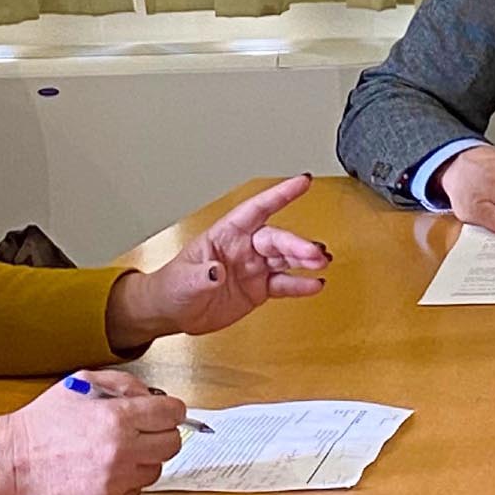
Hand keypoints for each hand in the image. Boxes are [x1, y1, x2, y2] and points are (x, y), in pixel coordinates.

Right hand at [0, 370, 185, 494]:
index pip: (173, 413)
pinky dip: (129, 480)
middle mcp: (121, 451)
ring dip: (146, 458)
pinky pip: (137, 490)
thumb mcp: (82, 382)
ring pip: (157, 469)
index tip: (166, 410)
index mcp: (118, 418)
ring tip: (120, 449)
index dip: (171, 409)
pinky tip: (108, 468)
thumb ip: (124, 383)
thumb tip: (153, 396)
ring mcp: (115, 481)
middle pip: (173, 443)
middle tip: (145, 429)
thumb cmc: (44, 421)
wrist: (12, 460)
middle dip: (162, 432)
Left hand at [104, 175, 331, 348]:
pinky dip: (300, 284)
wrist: (172, 312)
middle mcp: (244, 247)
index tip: (302, 182)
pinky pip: (284, 283)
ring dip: (305, 259)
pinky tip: (314, 284)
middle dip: (297, 243)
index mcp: (226, 234)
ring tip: (322, 262)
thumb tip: (215, 272)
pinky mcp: (259, 289)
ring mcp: (253, 267)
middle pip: (276, 238)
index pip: (257, 209)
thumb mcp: (183, 280)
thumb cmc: (172, 286)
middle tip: (314, 252)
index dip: (280, 194)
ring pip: (286, 258)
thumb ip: (201, 275)